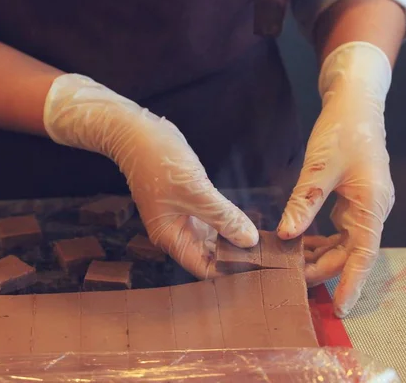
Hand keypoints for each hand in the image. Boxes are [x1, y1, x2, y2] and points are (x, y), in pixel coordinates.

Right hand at [44, 74, 257, 277]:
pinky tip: (247, 221)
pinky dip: (227, 221)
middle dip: (236, 255)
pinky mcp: (189, 200)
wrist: (136, 133)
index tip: (258, 267)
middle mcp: (176, 232)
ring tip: (263, 242)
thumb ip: (224, 218)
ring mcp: (182, 215)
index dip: (230, 271)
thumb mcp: (196, 192)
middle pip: (210, 255)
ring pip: (213, 236)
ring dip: (234, 238)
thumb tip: (250, 241)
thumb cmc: (159, 163)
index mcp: (171, 238)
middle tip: (269, 255)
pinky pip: (212, 218)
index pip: (204, 268)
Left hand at [277, 42, 394, 316]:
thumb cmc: (342, 131)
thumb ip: (304, 202)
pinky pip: (336, 228)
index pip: (364, 254)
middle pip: (350, 251)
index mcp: (371, 205)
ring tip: (290, 265)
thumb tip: (287, 235)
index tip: (340, 307)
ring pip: (342, 242)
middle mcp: (371, 209)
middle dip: (323, 269)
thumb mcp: (319, 167)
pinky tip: (296, 242)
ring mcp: (362, 204)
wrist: (354, 103)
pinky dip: (318, 238)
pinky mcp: (351, 198)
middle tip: (293, 282)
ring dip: (319, 254)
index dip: (351, 282)